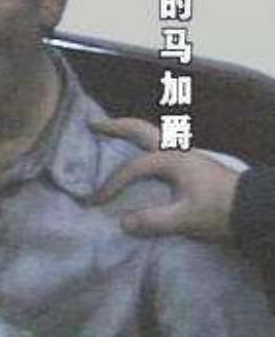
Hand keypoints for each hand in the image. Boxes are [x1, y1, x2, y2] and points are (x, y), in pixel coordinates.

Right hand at [91, 117, 239, 240]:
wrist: (255, 207)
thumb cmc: (220, 210)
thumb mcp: (187, 218)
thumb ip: (154, 220)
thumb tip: (123, 223)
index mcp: (171, 159)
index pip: (132, 168)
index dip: (112, 183)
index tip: (96, 200)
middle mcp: (174, 149)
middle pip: (139, 129)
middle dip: (114, 126)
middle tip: (91, 124)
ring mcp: (183, 152)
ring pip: (150, 134)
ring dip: (128, 131)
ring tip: (109, 132)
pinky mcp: (189, 162)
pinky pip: (157, 144)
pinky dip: (140, 142)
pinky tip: (136, 151)